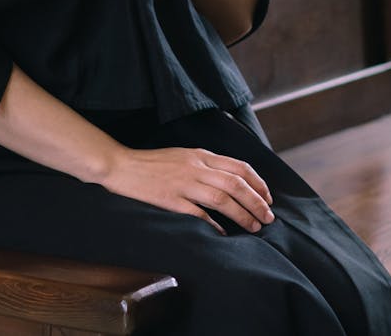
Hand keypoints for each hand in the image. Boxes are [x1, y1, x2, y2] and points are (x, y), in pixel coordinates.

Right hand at [104, 144, 274, 234]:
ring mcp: (184, 183)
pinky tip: (224, 235)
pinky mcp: (172, 199)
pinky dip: (215, 225)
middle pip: (236, 184)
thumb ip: (205, 165)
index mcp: (200, 154)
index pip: (238, 167)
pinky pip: (199, 213)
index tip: (268, 198)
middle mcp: (196, 166)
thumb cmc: (152, 162)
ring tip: (254, 227)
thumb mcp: (183, 155)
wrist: (122, 165)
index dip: (258, 183)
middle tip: (268, 218)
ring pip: (223, 198)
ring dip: (243, 214)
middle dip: (257, 202)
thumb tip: (230, 182)